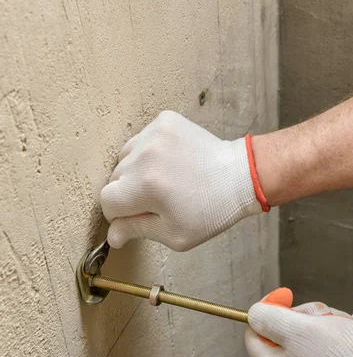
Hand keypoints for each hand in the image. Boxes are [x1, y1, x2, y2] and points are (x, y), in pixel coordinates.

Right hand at [101, 111, 268, 250]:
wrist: (240, 176)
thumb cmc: (211, 210)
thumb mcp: (174, 234)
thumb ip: (136, 231)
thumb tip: (112, 236)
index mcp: (144, 186)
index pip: (107, 201)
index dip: (120, 213)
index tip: (138, 215)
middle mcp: (145, 155)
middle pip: (115, 179)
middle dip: (129, 192)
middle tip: (158, 199)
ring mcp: (154, 133)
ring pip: (125, 157)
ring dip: (136, 171)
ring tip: (164, 179)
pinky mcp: (164, 120)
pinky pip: (141, 139)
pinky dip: (149, 152)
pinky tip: (171, 162)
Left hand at [245, 288, 352, 356]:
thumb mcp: (297, 332)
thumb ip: (269, 319)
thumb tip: (253, 314)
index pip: (255, 332)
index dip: (268, 308)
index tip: (287, 294)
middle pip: (291, 326)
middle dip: (313, 315)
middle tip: (326, 324)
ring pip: (320, 328)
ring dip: (338, 321)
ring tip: (351, 334)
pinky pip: (345, 337)